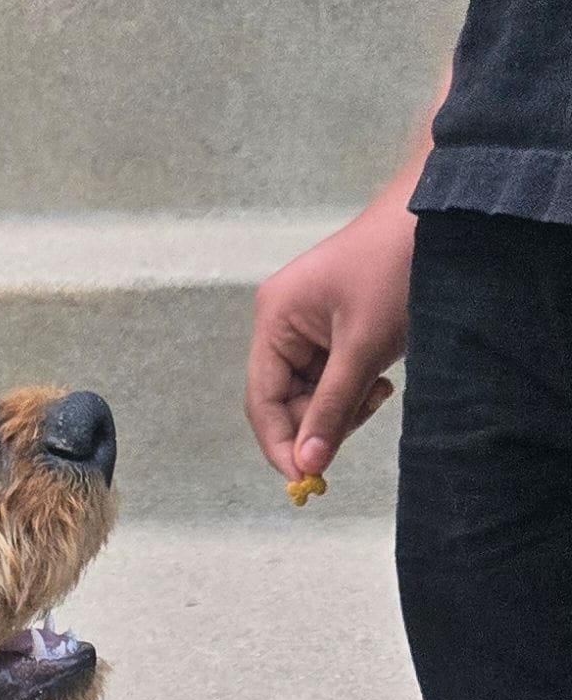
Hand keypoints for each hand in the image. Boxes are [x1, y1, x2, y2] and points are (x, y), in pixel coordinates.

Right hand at [244, 184, 414, 479]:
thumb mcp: (362, 348)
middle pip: (286, 401)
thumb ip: (332, 409)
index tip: (307, 480)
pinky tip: (379, 377)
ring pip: (313, 394)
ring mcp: (307, 325)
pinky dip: (354, 388)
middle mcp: (282, 323)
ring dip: (344, 405)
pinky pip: (332, 378)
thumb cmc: (394, 270)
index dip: (281, 444)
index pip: (262, 401)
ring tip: (379, 387)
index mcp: (274, 319)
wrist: (438, 218)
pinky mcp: (333, 328)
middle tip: (364, 414)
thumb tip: (307, 465)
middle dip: (322, 420)